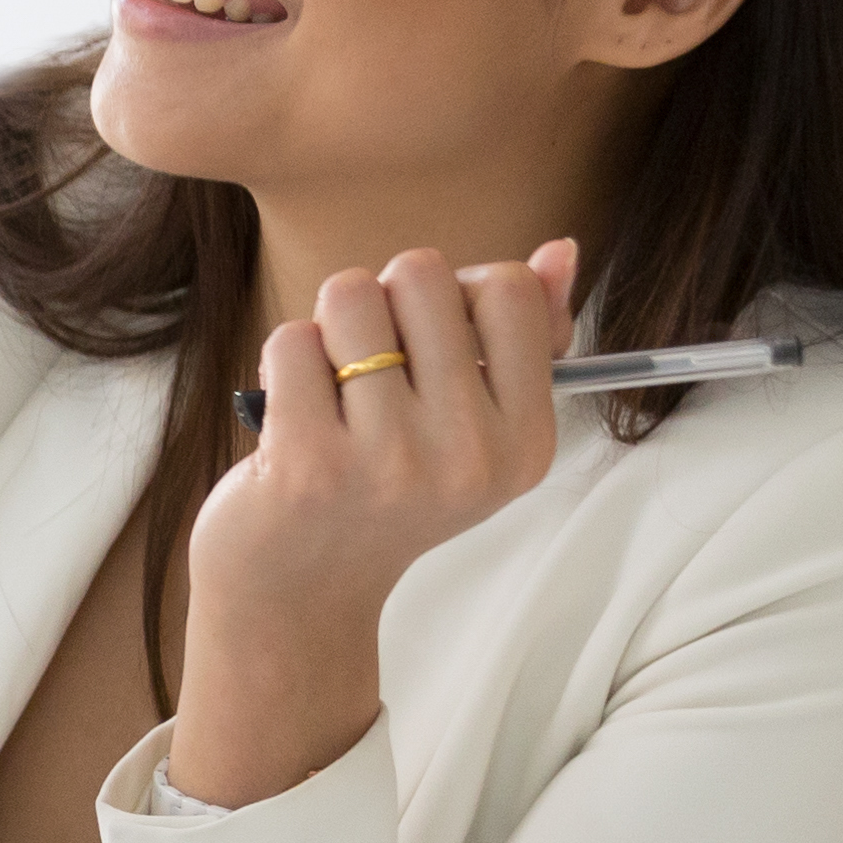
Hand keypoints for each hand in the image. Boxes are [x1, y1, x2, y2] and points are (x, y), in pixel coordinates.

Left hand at [169, 240, 580, 806]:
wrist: (299, 592)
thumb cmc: (382, 490)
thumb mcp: (473, 428)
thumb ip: (523, 336)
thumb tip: (559, 250)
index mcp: (526, 442)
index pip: (508, 292)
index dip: (455, 292)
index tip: (429, 340)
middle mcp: (469, 455)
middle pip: (423, 274)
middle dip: (384, 301)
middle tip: (370, 370)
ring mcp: (389, 461)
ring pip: (351, 295)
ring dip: (329, 328)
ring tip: (331, 390)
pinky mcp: (309, 463)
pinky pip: (291, 340)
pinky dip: (283, 362)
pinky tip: (292, 416)